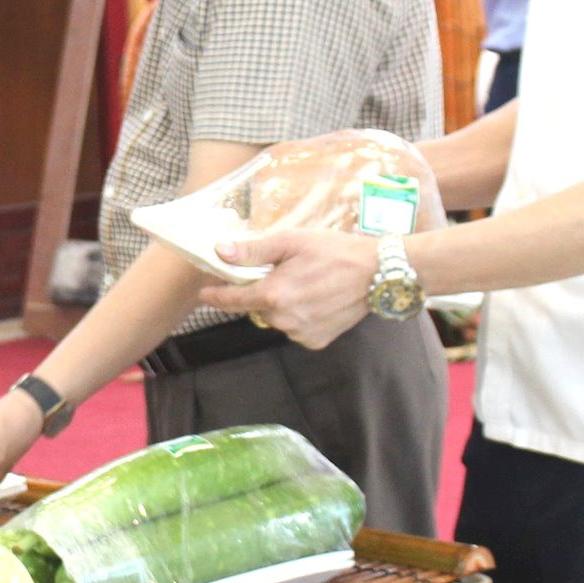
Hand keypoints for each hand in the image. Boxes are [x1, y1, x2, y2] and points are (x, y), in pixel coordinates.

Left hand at [197, 230, 379, 348]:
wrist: (378, 272)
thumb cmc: (335, 251)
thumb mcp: (291, 241)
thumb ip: (253, 250)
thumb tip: (220, 251)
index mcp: (274, 294)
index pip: (232, 300)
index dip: (217, 295)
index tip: (205, 293)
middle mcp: (284, 319)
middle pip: (256, 307)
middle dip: (260, 292)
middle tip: (280, 273)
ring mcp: (301, 333)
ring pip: (276, 318)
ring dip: (280, 304)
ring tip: (303, 283)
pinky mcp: (316, 341)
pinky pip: (295, 328)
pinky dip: (298, 316)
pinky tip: (314, 299)